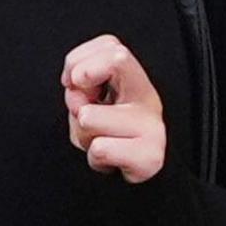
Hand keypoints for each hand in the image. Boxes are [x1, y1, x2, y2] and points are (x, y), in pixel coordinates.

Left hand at [60, 35, 167, 183]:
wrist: (136, 181)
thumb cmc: (107, 138)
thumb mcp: (89, 105)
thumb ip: (81, 88)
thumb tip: (76, 89)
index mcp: (132, 80)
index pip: (110, 44)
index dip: (79, 60)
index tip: (72, 84)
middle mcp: (147, 97)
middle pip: (117, 59)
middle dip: (82, 83)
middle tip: (82, 110)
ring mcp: (153, 126)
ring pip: (90, 116)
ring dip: (81, 134)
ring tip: (97, 141)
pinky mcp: (150, 156)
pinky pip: (101, 148)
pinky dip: (94, 158)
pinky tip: (108, 160)